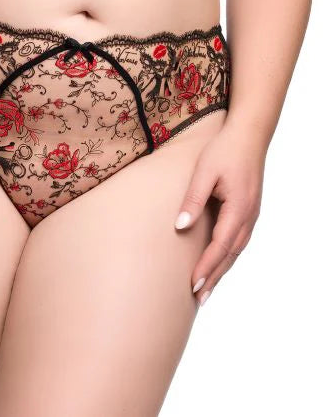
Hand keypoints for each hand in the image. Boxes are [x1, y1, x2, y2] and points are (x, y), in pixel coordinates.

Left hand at [175, 123, 265, 305]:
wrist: (249, 135)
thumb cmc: (224, 151)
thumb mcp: (204, 172)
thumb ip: (193, 199)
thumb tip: (180, 227)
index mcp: (238, 208)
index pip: (220, 246)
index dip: (206, 267)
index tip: (192, 284)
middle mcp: (249, 216)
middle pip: (230, 255)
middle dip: (214, 277)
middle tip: (198, 299)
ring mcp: (252, 214)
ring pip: (236, 250)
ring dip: (222, 270)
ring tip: (207, 288)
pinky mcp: (249, 210)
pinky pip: (239, 240)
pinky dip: (228, 256)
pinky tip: (219, 262)